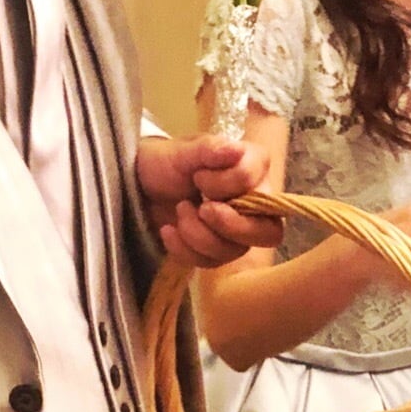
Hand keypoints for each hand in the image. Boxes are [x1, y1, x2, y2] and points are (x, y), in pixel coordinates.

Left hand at [137, 134, 278, 267]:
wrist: (142, 186)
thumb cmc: (168, 162)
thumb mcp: (182, 151)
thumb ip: (209, 149)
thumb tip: (236, 150)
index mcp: (254, 166)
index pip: (253, 182)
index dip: (224, 183)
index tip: (199, 176)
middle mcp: (256, 201)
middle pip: (268, 231)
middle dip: (228, 225)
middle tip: (202, 209)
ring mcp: (240, 230)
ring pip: (236, 250)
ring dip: (198, 234)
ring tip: (179, 210)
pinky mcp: (220, 250)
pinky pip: (212, 262)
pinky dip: (184, 249)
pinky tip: (168, 230)